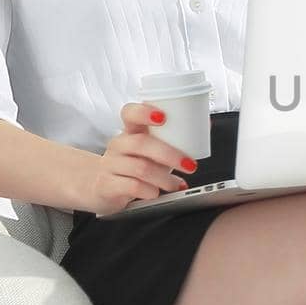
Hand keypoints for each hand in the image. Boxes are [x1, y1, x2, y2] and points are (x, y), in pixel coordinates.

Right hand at [79, 103, 195, 215]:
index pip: (130, 113)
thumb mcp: (149, 149)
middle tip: (189, 164)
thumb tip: (204, 125)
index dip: (144, 112)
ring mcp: (110, 165)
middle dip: (170, 155)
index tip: (163, 116)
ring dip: (165, 178)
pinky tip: (156, 193)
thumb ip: (171, 139)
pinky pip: (132, 187)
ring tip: (176, 184)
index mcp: (130, 131)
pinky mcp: (107, 185)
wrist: (100, 186)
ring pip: (140, 168)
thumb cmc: (133, 164)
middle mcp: (119, 145)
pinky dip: (150, 191)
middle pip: (141, 143)